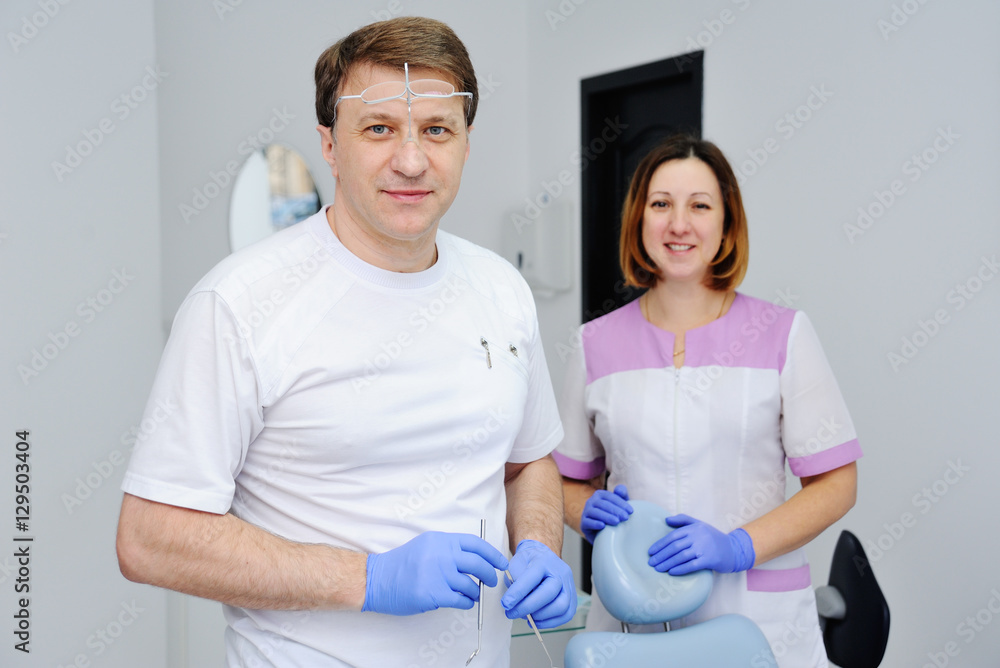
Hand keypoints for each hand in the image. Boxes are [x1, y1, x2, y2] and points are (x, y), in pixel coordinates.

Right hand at [362, 532, 507, 615]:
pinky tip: (463, 602)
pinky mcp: (433, 593)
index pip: (475, 544)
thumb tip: (477, 559)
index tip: (502, 562)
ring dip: (475, 591)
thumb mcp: (427, 545)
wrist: (378, 579)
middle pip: (478, 564)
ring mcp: (437, 574)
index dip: (493, 554)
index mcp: (441, 540)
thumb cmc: (403, 564)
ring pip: (470, 585)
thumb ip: (449, 549)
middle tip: (492, 581)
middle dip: (489, 575)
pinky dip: (467, 603)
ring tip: (472, 593)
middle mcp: (441, 554)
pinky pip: (461, 600)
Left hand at [501, 539, 576, 627]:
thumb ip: (514, 581)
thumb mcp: (516, 564)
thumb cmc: (529, 563)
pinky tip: (537, 621)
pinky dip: (550, 622)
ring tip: (527, 617)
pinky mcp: (572, 597)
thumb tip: (513, 602)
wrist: (543, 558)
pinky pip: (566, 614)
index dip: (517, 593)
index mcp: (544, 561)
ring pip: (561, 606)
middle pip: (549, 593)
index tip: (506, 604)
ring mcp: (569, 585)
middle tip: (512, 613)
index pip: (532, 578)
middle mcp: (560, 572)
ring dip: (541, 616)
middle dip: (528, 607)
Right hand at [580, 485, 632, 543]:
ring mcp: (586, 512)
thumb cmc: (614, 516)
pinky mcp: (583, 523)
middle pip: (603, 504)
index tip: (631, 511)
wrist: (605, 533)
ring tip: (616, 521)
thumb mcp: (619, 505)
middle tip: (625, 517)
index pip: (610, 497)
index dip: (621, 503)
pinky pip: (587, 522)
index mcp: (600, 495)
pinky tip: (602, 526)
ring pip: (595, 512)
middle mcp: (591, 501)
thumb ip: (621, 495)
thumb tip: (619, 490)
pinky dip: (595, 523)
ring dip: (607, 516)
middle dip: (616, 510)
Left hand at [647, 514, 754, 574]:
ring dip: (667, 563)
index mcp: (694, 528)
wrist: (734, 549)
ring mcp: (704, 549)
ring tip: (658, 568)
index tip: (650, 552)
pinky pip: (691, 565)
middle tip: (651, 562)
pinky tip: (671, 572)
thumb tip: (666, 519)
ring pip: (681, 556)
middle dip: (661, 555)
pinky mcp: (709, 560)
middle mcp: (698, 537)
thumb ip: (683, 519)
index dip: (660, 544)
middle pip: (675, 547)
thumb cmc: (713, 537)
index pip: (672, 536)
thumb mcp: (700, 524)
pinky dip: (680, 569)